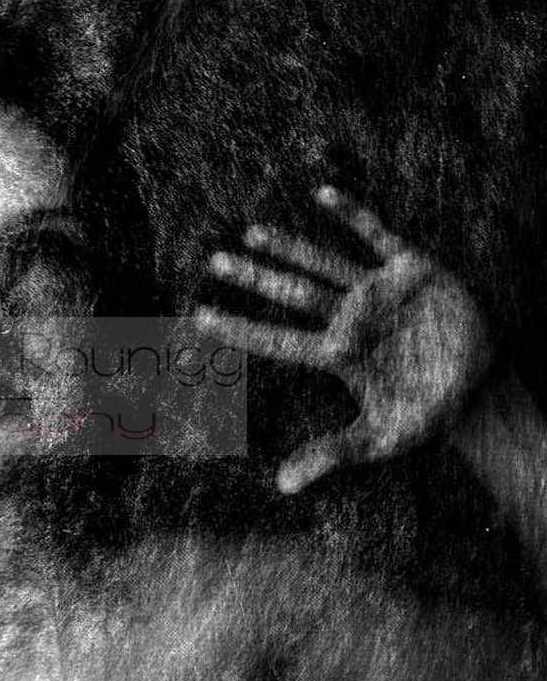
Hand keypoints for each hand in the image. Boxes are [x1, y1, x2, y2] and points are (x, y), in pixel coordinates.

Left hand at [197, 186, 491, 493]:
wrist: (481, 391)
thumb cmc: (426, 416)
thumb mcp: (378, 440)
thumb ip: (329, 456)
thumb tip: (282, 487)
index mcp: (335, 353)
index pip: (276, 339)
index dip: (239, 329)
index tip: (198, 318)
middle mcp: (348, 317)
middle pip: (291, 293)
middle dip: (254, 277)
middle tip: (214, 260)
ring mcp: (376, 292)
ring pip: (323, 263)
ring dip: (290, 247)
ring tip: (251, 232)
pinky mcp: (411, 270)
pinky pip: (377, 235)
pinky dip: (353, 215)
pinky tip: (321, 193)